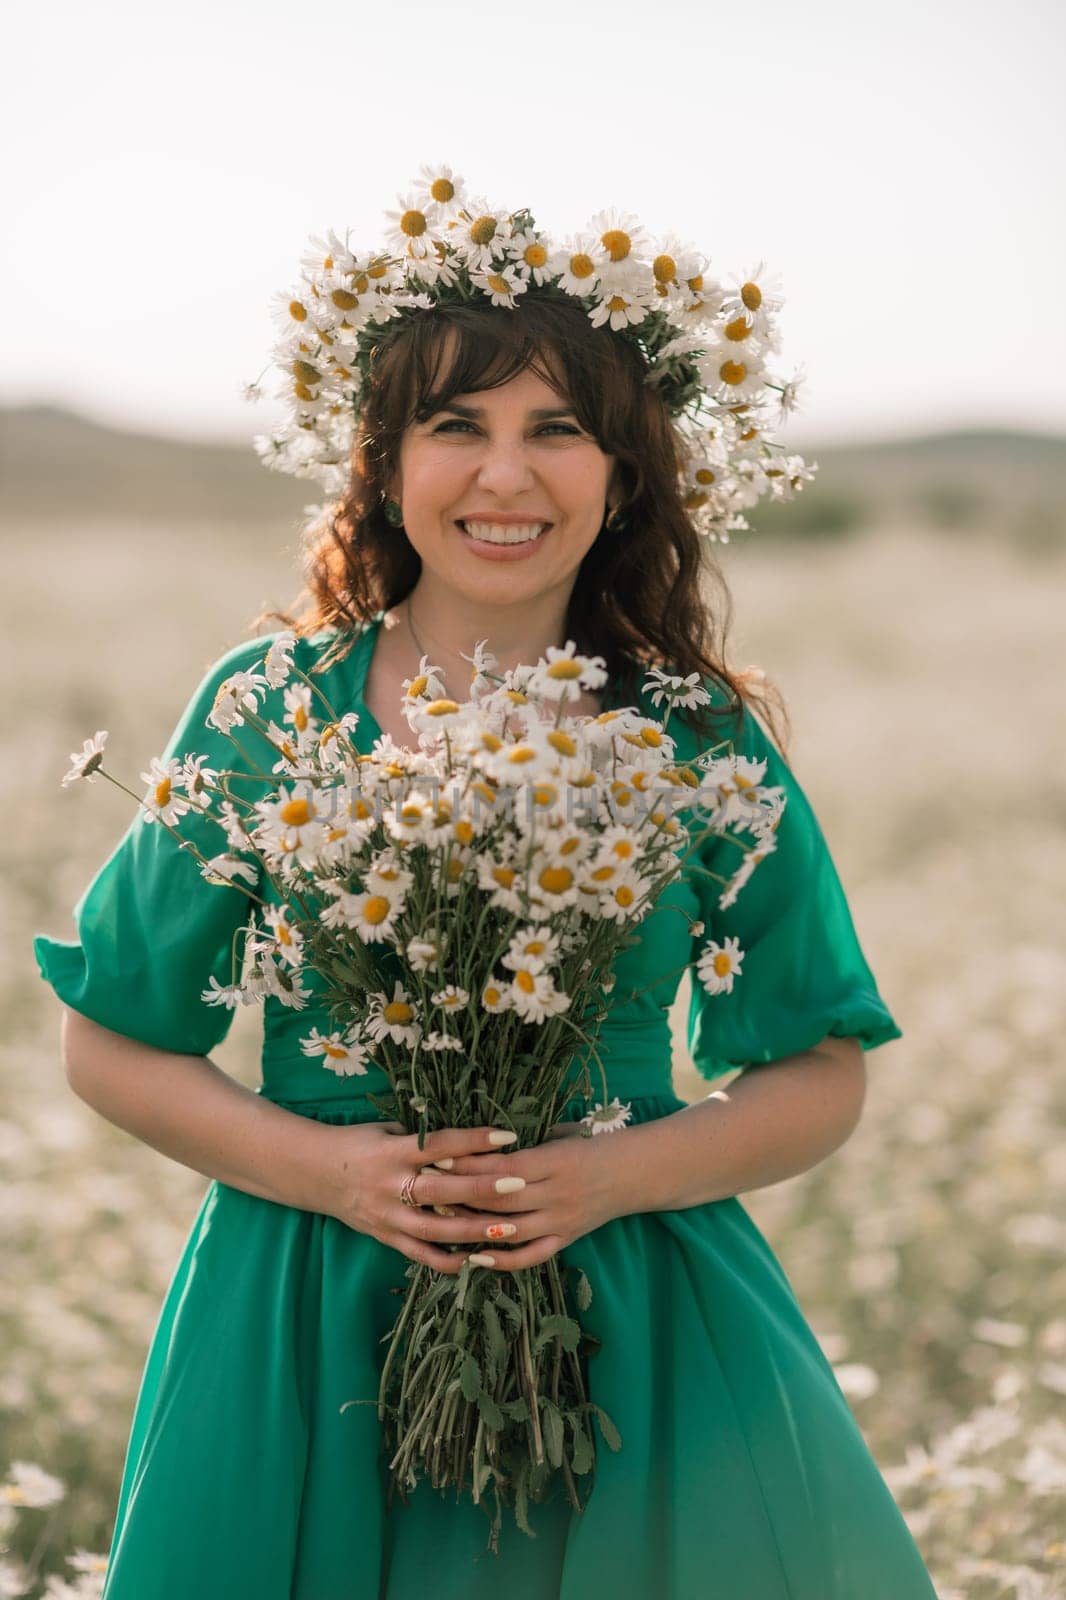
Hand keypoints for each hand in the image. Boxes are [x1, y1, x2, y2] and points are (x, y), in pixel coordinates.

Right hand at [317, 1119, 573, 1276]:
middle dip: (481, 1188)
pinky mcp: (385, 1236)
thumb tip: (468, 1142)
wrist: (313, 1171)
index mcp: (392, 1151)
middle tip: (519, 1185)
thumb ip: (421, 1139)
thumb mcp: (386, 1131)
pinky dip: (448, 1260)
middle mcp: (390, 1184)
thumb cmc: (358, 1143)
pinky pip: (420, 1254)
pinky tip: (477, 1260)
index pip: (439, 1143)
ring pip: (435, 1228)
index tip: (508, 1136)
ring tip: (509, 1230)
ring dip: (474, 1231)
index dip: (474, 1140)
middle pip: (441, 1189)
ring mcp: (387, 1215)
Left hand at [408, 1119, 627, 1273]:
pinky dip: (502, 1260)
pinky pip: (531, 1256)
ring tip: (442, 1219)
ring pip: (510, 1230)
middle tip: (428, 1187)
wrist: (635, 1172)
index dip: (469, 1164)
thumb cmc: (592, 1145)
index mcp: (556, 1161)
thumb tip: (479, 1141)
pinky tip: (475, 1257)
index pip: (504, 1167)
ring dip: (473, 1227)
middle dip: (461, 1194)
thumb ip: (527, 1142)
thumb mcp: (562, 1134)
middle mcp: (558, 1194)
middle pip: (500, 1200)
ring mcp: (562, 1221)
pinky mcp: (566, 1240)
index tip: (438, 1157)